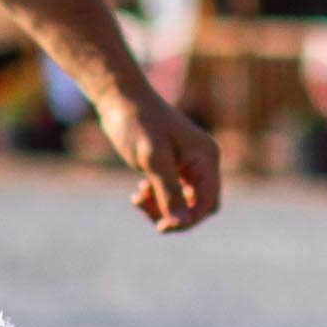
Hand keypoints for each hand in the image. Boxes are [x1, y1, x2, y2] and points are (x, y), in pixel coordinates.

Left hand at [98, 76, 222, 231]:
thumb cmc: (136, 122)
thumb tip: (181, 223)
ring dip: (161, 208)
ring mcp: (189, 163)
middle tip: (146, 210)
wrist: (118, 98)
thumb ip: (168, 191)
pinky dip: (156, 199)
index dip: (188, 219)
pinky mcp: (174, 165)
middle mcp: (203, 161)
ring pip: (184, 202)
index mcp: (205, 157)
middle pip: (199, 206)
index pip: (208, 202)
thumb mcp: (152, 159)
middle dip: (174, 215)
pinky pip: (172, 194)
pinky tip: (138, 193)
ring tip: (137, 199)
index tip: (162, 227)